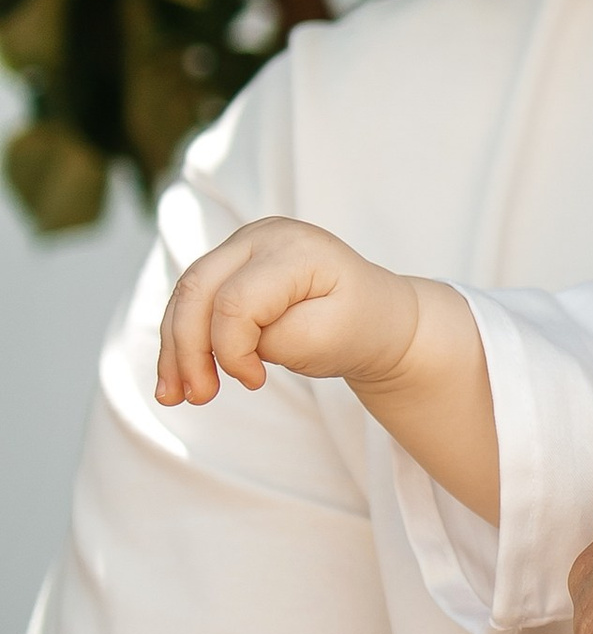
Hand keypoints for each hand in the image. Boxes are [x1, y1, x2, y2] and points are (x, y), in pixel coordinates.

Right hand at [158, 220, 422, 406]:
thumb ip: (276, 339)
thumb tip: (228, 344)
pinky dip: (181, 337)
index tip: (255, 383)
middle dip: (187, 350)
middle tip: (197, 398)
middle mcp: (263, 235)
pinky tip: (177, 375)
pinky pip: (193, 298)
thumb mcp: (329, 340)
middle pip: (199, 289)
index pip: (237, 301)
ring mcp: (244, 243)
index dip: (233, 350)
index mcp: (295, 249)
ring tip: (175, 396)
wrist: (377, 315)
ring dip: (174, 348)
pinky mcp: (232, 262)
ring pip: (186, 293)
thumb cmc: (360, 326)